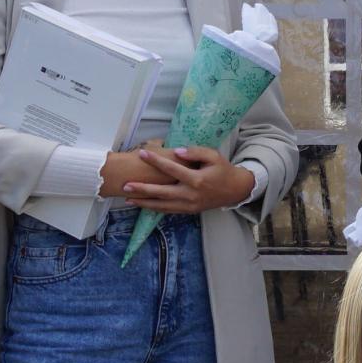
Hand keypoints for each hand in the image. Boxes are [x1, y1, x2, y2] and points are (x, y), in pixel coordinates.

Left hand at [118, 143, 254, 212]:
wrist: (236, 190)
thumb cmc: (223, 170)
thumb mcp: (214, 156)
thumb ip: (196, 152)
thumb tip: (177, 152)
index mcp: (197, 179)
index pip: (172, 169)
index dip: (156, 160)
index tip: (142, 153)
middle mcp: (191, 194)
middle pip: (162, 192)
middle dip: (142, 189)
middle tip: (125, 186)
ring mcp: (190, 205)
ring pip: (163, 205)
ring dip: (144, 203)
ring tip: (128, 199)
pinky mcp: (190, 211)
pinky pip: (169, 210)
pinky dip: (155, 208)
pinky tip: (143, 205)